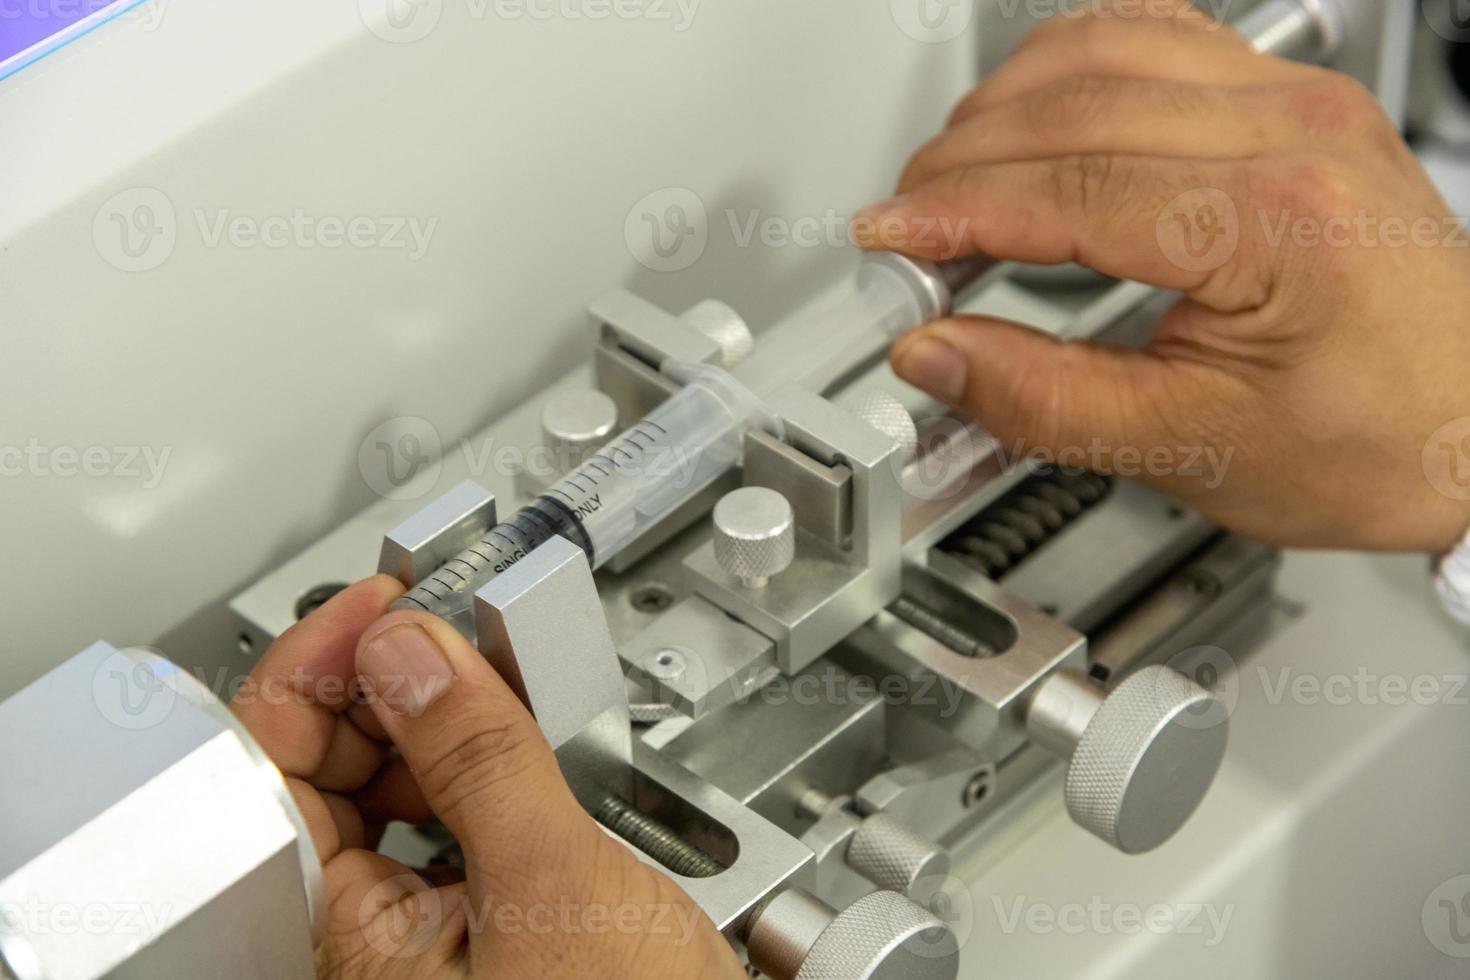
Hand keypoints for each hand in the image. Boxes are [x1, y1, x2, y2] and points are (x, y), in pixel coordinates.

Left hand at [232, 576, 744, 979]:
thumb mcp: (554, 879)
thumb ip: (478, 758)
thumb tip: (409, 654)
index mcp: (349, 941)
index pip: (275, 773)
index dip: (318, 672)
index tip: (379, 603)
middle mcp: (365, 947)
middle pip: (321, 777)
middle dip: (378, 687)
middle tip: (439, 628)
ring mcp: (417, 943)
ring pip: (383, 798)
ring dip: (428, 724)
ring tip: (479, 675)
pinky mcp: (471, 935)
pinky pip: (439, 828)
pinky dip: (467, 771)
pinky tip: (503, 744)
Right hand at [854, 0, 1469, 553]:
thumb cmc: (1379, 441)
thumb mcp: (1193, 447)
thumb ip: (1044, 399)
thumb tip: (936, 355)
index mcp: (1276, 219)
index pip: (1067, 187)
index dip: (953, 213)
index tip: (886, 241)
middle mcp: (1296, 129)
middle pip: (1074, 103)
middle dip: (961, 163)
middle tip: (906, 233)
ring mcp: (1300, 98)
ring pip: (1107, 44)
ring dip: (1005, 104)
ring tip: (952, 180)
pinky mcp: (1296, 97)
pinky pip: (1160, 34)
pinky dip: (1073, 64)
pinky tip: (1034, 110)